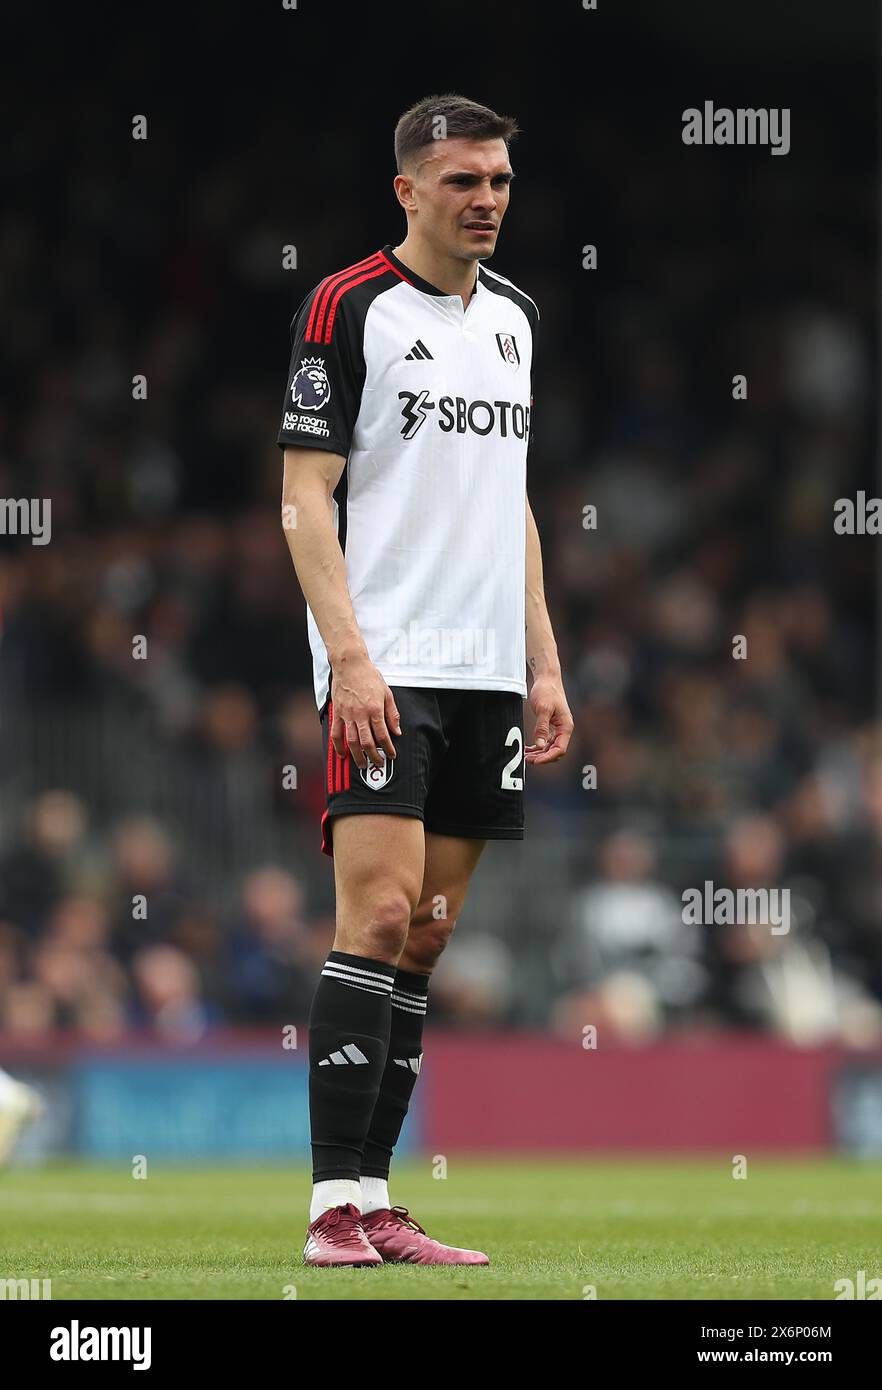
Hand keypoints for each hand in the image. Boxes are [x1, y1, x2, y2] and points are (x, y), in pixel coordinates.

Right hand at [330, 655, 400, 770]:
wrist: (350, 664)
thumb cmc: (369, 676)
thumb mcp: (387, 693)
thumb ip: (392, 714)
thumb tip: (396, 731)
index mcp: (375, 709)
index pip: (383, 735)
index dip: (388, 748)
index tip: (392, 755)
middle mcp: (360, 714)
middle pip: (367, 742)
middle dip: (374, 756)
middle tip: (379, 764)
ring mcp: (347, 714)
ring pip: (352, 741)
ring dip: (357, 756)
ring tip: (362, 764)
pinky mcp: (337, 713)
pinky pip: (336, 733)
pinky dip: (339, 746)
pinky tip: (343, 755)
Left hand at [525, 674, 572, 764]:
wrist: (547, 678)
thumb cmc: (547, 691)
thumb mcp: (543, 709)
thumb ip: (542, 728)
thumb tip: (540, 745)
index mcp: (566, 727)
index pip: (560, 749)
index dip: (548, 758)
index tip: (535, 761)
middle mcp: (563, 730)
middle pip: (555, 751)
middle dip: (542, 758)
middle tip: (527, 760)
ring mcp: (558, 729)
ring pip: (550, 748)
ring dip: (539, 754)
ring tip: (525, 756)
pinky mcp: (551, 726)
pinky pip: (546, 742)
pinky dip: (538, 747)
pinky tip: (528, 749)